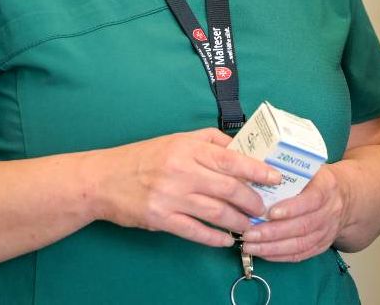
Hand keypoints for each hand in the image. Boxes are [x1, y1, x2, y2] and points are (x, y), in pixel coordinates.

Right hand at [88, 128, 278, 246]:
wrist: (103, 179)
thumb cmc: (145, 157)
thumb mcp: (178, 140)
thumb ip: (212, 143)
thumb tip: (245, 150)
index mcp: (189, 149)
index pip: (232, 160)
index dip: (258, 171)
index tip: (276, 179)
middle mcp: (182, 172)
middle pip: (229, 189)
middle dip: (253, 201)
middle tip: (264, 208)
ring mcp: (170, 197)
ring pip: (216, 212)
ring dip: (238, 221)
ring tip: (250, 225)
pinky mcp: (160, 218)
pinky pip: (194, 231)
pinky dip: (214, 238)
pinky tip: (226, 240)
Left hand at [239, 162, 347, 261]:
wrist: (346, 197)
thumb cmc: (317, 180)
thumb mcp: (309, 169)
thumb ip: (289, 173)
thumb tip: (257, 175)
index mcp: (327, 187)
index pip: (312, 199)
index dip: (292, 208)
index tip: (270, 212)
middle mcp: (330, 211)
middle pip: (303, 226)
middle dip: (273, 232)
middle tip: (249, 234)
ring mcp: (327, 231)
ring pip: (300, 244)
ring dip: (272, 247)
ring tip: (249, 246)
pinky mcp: (322, 245)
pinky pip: (300, 255)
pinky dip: (279, 256)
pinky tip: (262, 253)